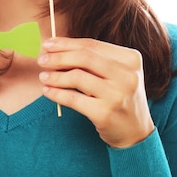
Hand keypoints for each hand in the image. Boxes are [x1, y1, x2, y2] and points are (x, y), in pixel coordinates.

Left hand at [38, 37, 154, 147]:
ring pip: (77, 77)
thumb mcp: (117, 74)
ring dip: (55, 76)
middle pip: (84, 58)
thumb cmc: (119, 96)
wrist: (135, 132)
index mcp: (131, 59)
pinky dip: (57, 93)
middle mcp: (127, 75)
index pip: (92, 45)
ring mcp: (117, 95)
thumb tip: (56, 48)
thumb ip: (94, 59)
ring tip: (43, 76)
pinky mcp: (105, 113)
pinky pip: (73, 99)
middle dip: (58, 57)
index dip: (67, 43)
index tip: (48, 44)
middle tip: (41, 60)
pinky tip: (47, 91)